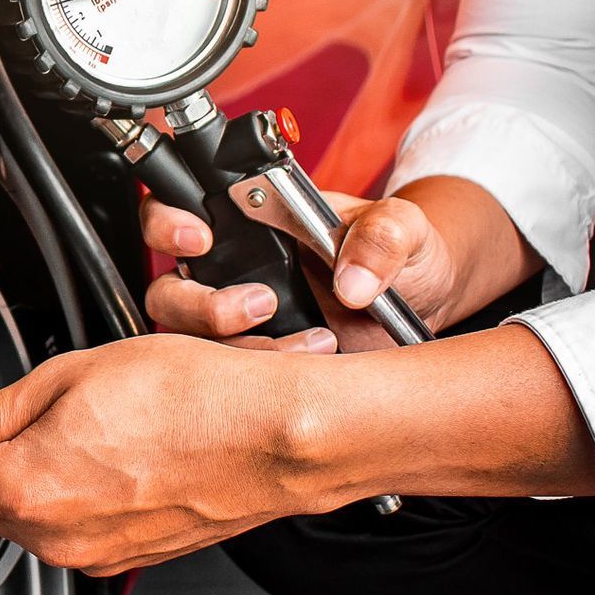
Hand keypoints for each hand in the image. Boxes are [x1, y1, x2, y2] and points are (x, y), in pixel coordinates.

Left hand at [0, 324, 594, 578]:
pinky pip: (76, 529)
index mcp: (24, 487)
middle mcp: (54, 537)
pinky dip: (79, 493)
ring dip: (33, 474)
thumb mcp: (72, 376)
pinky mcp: (130, 560)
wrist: (283, 437)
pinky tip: (116, 451)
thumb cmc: (198, 397)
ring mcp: (95, 556)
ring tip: (83, 423)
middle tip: (25, 408)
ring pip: (25, 518)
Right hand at [142, 176, 539, 349]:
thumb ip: (383, 236)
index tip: (199, 240)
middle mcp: (234, 270)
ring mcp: (242, 322)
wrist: (425, 300)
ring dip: (240, 351)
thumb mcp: (404, 227)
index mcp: (253, 218)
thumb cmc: (404, 249)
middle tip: (259, 306)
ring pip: (195, 345)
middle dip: (199, 304)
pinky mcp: (261, 363)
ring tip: (316, 343)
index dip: (168, 224)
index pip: (179, 208)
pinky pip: (233, 382)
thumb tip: (351, 281)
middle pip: (170, 290)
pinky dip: (262, 386)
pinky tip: (312, 373)